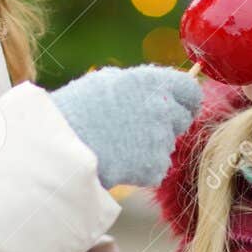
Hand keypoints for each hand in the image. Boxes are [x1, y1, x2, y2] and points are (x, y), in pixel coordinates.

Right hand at [49, 65, 202, 187]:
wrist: (60, 146)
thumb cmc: (76, 110)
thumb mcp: (107, 82)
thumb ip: (139, 85)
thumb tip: (159, 88)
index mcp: (152, 82)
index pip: (190, 90)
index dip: (185, 101)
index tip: (180, 107)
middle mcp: (161, 108)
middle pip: (182, 119)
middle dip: (167, 125)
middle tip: (138, 130)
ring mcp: (160, 138)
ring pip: (167, 145)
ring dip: (151, 147)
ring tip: (119, 145)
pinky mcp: (155, 166)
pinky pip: (157, 169)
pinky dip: (143, 170)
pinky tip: (120, 162)